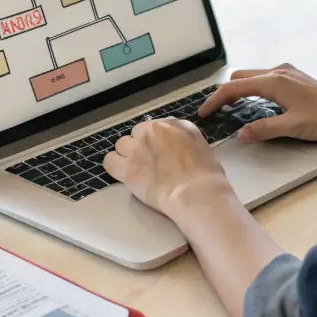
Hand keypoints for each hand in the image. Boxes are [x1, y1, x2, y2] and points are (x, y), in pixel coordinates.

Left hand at [103, 118, 231, 218]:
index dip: (157, 141)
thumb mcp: (199, 144)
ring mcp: (137, 149)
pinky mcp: (126, 168)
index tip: (161, 153)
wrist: (196, 192)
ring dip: (127, 155)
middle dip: (141, 146)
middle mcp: (151, 131)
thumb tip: (173, 141)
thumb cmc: (206, 174)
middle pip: (137, 134)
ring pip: (122, 145)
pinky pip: (110, 161)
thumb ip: (182, 137)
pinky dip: (115, 167)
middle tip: (150, 163)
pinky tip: (124, 175)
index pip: (155, 127)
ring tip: (137, 169)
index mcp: (172, 124)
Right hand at [199, 63, 316, 142]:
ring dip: (239, 90)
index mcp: (274, 81)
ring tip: (232, 109)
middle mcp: (278, 71)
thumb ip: (264, 129)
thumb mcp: (293, 128)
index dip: (215, 100)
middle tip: (216, 113)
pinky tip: (257, 104)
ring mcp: (287, 72)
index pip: (234, 88)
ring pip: (253, 76)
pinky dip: (253, 89)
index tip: (203, 113)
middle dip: (225, 93)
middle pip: (240, 77)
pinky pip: (264, 78)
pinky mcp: (294, 77)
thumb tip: (240, 134)